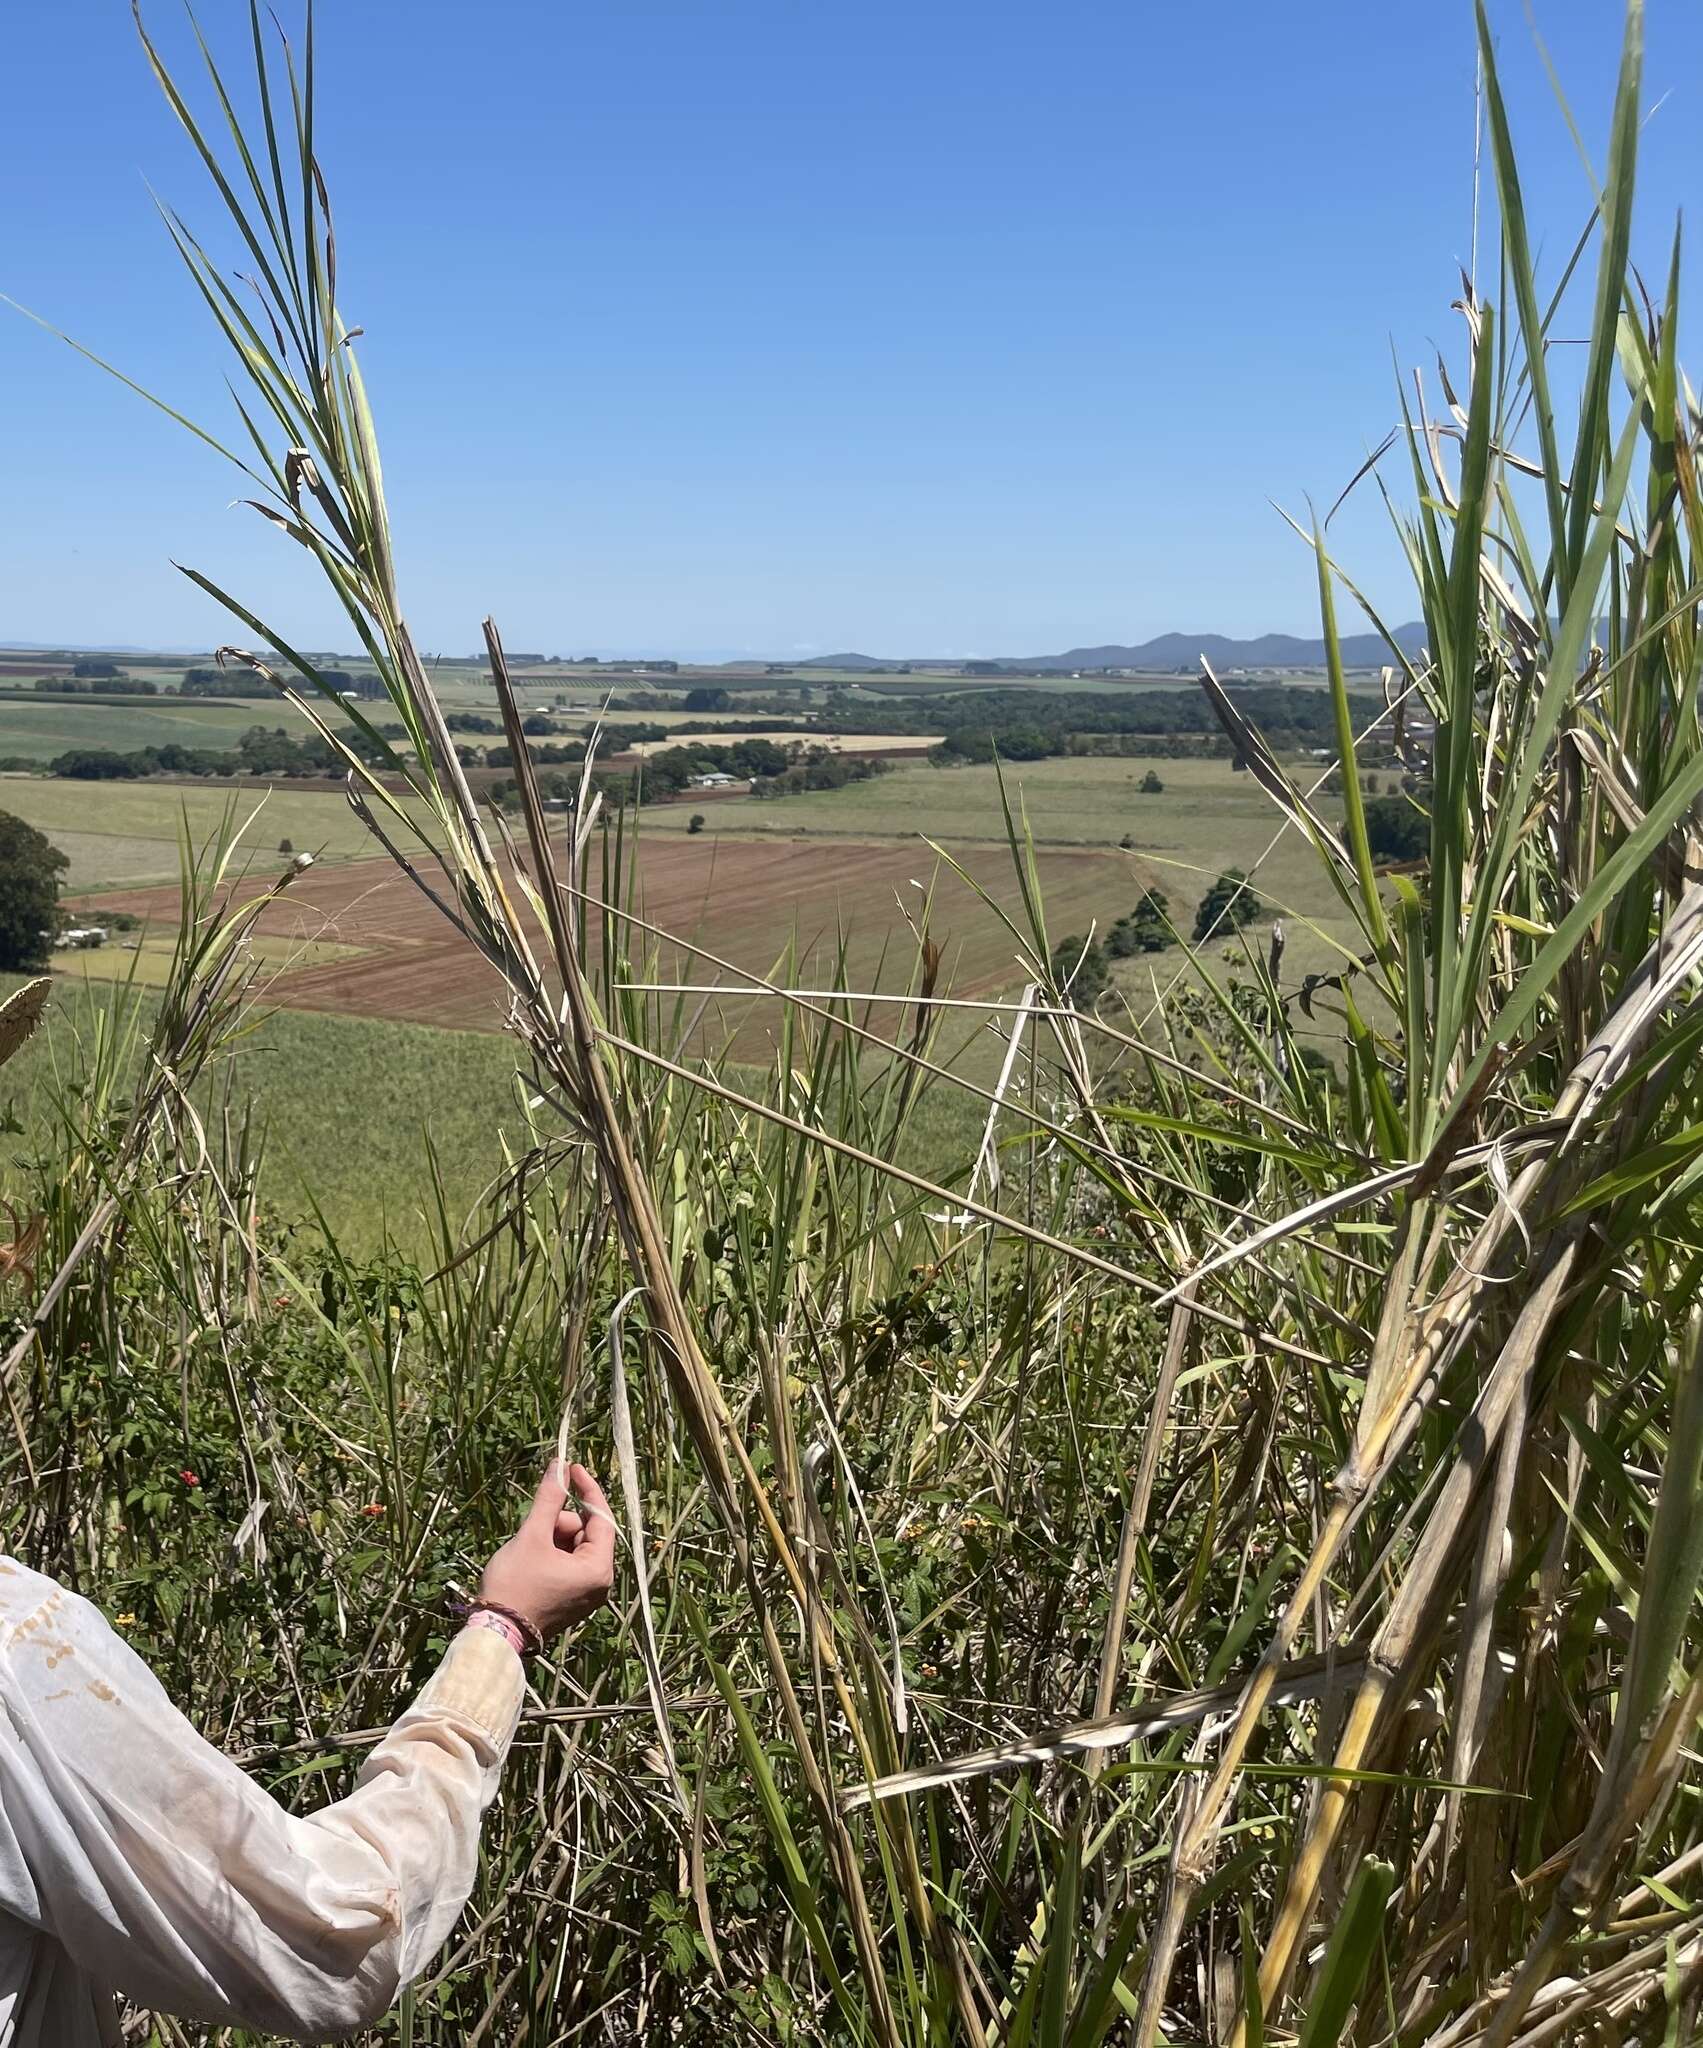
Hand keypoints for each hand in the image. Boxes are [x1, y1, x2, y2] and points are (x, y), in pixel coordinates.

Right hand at [478, 1461, 615, 1641]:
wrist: (495, 1633)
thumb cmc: (515, 1584)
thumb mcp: (533, 1536)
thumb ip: (549, 1499)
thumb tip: (559, 1467)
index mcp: (598, 1569)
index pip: (601, 1518)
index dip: (586, 1489)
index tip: (570, 1468)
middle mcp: (599, 1584)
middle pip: (587, 1533)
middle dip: (561, 1521)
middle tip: (536, 1525)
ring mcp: (586, 1595)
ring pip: (575, 1547)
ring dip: (553, 1537)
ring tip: (528, 1548)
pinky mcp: (571, 1601)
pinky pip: (568, 1565)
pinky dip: (551, 1554)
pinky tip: (530, 1560)